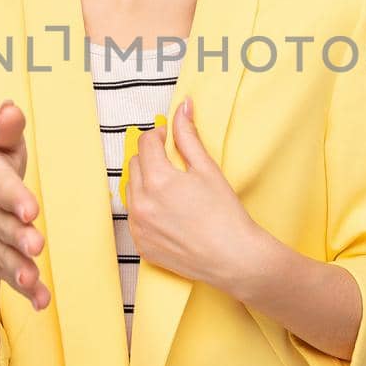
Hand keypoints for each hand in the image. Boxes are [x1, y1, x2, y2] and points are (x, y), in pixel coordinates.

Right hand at [0, 100, 50, 309]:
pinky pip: (12, 279)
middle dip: (18, 236)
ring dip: (19, 268)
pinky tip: (41, 301)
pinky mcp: (1, 263)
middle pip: (1, 226)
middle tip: (37, 244)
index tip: (31, 208)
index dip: (14, 197)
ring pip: (4, 256)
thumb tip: (11, 107)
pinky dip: (28, 292)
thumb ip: (5, 130)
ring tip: (32, 277)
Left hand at [122, 96, 270, 293]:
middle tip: (172, 162)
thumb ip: (188, 136)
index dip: (159, 135)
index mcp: (157, 181)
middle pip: (134, 165)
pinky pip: (135, 217)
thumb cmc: (225, 214)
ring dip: (145, 182)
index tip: (169, 138)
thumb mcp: (207, 169)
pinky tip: (169, 212)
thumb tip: (182, 106)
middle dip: (150, 157)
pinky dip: (146, 208)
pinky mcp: (142, 246)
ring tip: (171, 188)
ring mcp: (138, 228)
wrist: (234, 258)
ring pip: (131, 191)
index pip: (146, 143)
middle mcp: (141, 205)